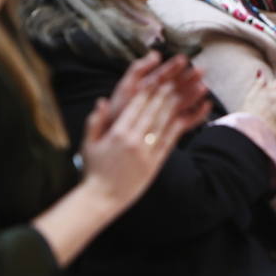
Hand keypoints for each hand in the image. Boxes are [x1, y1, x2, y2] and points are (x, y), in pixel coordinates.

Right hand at [79, 66, 211, 208]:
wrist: (103, 197)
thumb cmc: (94, 170)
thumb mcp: (89, 144)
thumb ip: (96, 121)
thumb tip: (102, 100)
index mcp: (118, 133)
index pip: (135, 106)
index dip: (147, 91)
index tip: (156, 77)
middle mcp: (134, 140)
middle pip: (153, 111)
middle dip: (164, 94)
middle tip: (174, 79)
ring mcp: (147, 152)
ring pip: (163, 123)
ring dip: (174, 106)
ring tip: (183, 92)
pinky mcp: (155, 163)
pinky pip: (170, 141)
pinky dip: (180, 127)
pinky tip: (186, 117)